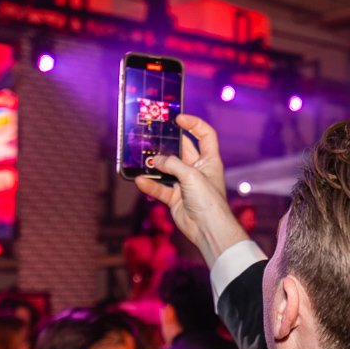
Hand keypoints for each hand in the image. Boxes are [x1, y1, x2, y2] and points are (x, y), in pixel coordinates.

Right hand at [133, 114, 249, 265]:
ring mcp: (185, 183)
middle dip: (167, 144)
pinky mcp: (175, 197)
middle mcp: (197, 170)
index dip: (194, 124)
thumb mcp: (191, 176)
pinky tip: (140, 180)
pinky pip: (159, 188)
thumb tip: (155, 159)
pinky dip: (150, 184)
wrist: (208, 230)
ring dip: (154, 165)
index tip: (178, 119)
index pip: (205, 135)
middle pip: (181, 150)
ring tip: (141, 159)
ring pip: (166, 169)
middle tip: (152, 136)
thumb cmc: (208, 201)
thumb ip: (172, 164)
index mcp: (209, 160)